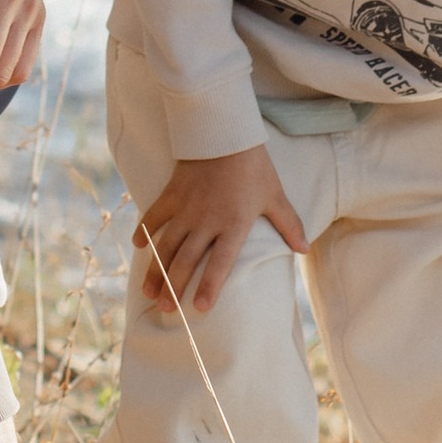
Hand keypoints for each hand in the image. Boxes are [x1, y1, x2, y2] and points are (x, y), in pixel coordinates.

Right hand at [133, 143, 307, 321]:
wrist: (224, 132)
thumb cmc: (253, 166)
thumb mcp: (274, 196)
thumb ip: (288, 224)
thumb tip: (304, 249)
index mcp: (233, 225)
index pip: (220, 263)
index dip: (210, 287)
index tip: (199, 309)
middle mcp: (206, 221)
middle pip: (186, 261)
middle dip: (174, 288)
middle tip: (165, 310)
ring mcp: (186, 209)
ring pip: (166, 245)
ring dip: (156, 270)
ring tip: (149, 292)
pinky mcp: (171, 194)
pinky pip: (154, 216)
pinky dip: (144, 231)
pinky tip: (138, 247)